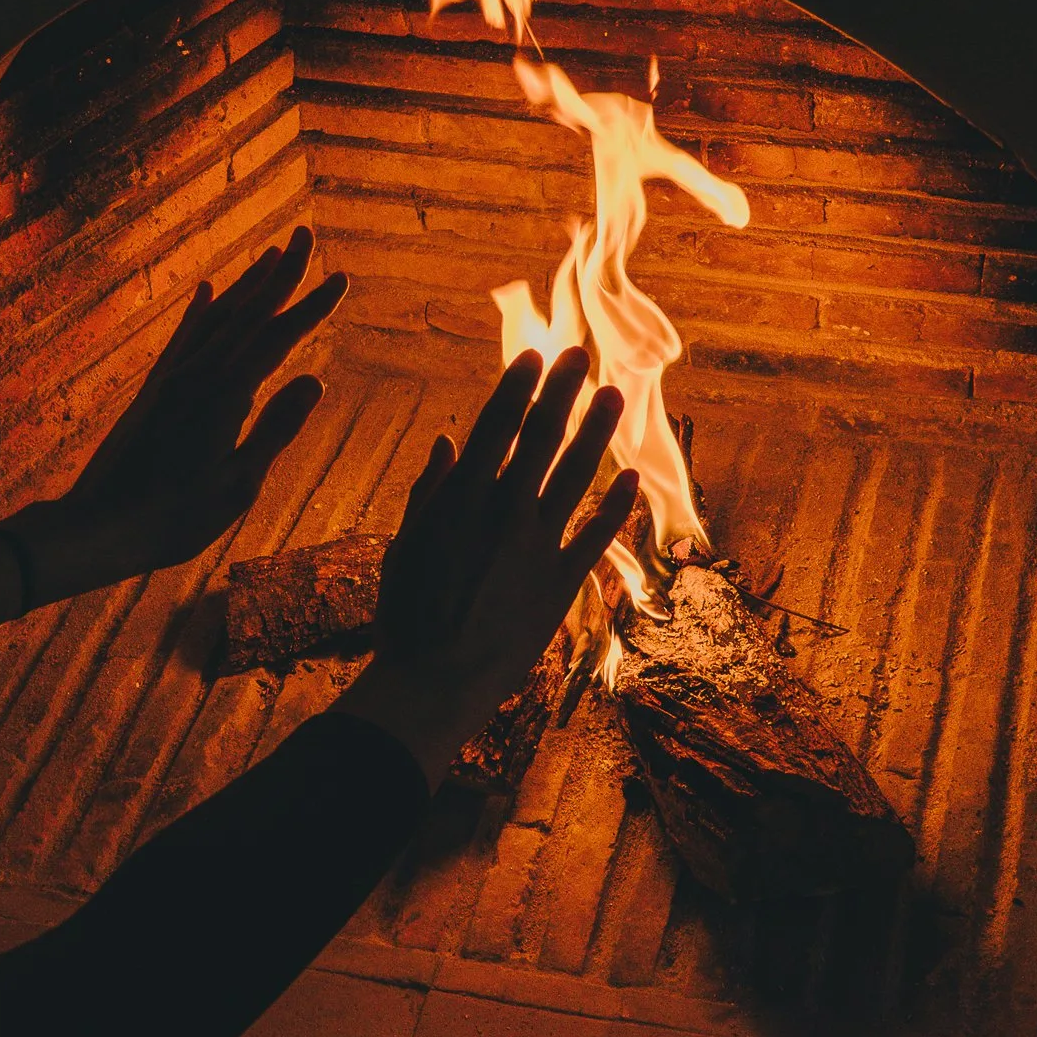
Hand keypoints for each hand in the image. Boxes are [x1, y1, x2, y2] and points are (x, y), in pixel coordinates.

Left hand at [0, 227, 345, 618]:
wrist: (96, 526)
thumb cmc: (172, 518)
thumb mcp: (237, 486)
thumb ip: (275, 430)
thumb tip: (314, 382)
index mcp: (224, 399)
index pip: (276, 340)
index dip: (312, 308)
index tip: (341, 278)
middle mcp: (196, 377)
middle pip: (246, 313)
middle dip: (281, 274)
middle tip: (304, 235)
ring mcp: (170, 380)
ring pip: (215, 318)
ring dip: (246, 284)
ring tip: (270, 255)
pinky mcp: (152, 391)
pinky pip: (181, 337)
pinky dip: (199, 310)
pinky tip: (208, 290)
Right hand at [338, 346, 638, 788]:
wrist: (434, 683)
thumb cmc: (406, 615)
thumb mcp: (405, 546)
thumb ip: (429, 491)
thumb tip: (446, 441)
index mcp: (459, 499)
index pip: (495, 426)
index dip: (518, 385)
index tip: (533, 353)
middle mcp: (503, 513)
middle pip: (540, 438)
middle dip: (561, 391)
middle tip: (580, 355)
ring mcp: (536, 547)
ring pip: (575, 476)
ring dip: (596, 433)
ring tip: (613, 396)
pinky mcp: (560, 584)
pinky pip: (595, 536)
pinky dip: (615, 506)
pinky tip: (631, 477)